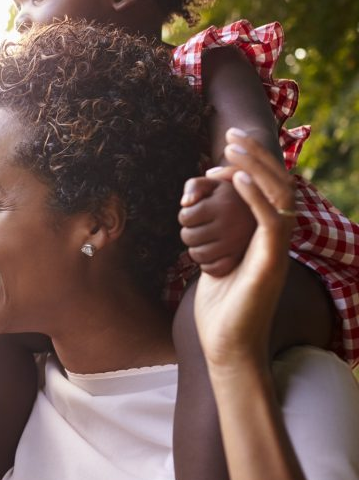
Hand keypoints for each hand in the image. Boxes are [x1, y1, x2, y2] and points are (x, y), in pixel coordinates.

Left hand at [180, 173, 255, 275]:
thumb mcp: (214, 185)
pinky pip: (212, 268)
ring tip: (208, 239)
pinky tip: (215, 253)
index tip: (198, 213)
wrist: (264, 215)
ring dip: (197, 248)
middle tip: (203, 228)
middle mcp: (234, 224)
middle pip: (188, 237)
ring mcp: (238, 245)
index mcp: (226, 202)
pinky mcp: (242, 261)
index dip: (187, 215)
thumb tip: (186, 203)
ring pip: (198, 254)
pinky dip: (208, 264)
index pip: (185, 217)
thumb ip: (194, 186)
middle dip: (190, 232)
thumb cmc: (229, 198)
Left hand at [191, 130, 295, 368]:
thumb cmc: (220, 310)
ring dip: (256, 167)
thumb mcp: (216, 264)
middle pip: (278, 185)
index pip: (266, 192)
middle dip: (256, 156)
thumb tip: (200, 226)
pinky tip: (238, 179)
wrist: (228, 345)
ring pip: (279, 196)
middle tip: (232, 134)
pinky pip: (271, 220)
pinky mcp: (272, 261)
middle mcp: (276, 239)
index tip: (217, 159)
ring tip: (231, 147)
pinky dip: (255, 197)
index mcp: (263, 237)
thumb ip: (218, 243)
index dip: (246, 169)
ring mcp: (277, 249)